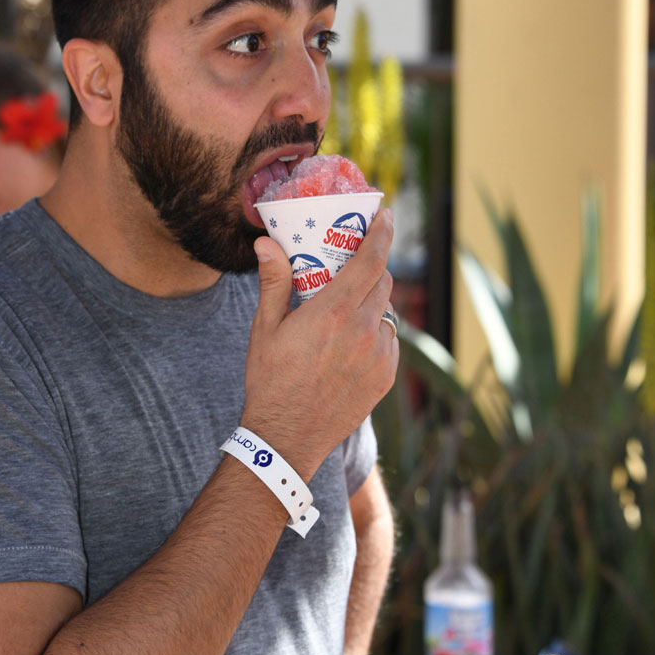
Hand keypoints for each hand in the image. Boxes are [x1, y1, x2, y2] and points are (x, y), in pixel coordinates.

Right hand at [241, 209, 397, 478]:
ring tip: (346, 312)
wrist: (286, 438)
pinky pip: (388, 342)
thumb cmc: (270, 380)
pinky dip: (375, 335)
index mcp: (332, 313)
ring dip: (371, 304)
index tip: (386, 215)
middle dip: (372, 267)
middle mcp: (362, 331)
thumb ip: (273, 282)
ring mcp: (378, 356)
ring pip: (386, 313)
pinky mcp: (385, 377)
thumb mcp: (265, 328)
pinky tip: (351, 344)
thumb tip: (265, 242)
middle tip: (352, 265)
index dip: (382, 233)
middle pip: (382, 282)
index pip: (370, 261)